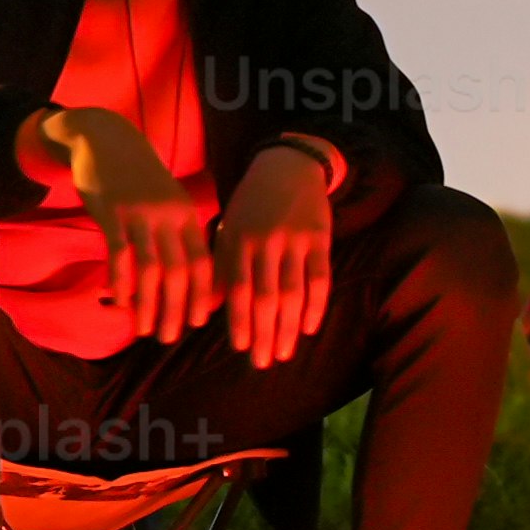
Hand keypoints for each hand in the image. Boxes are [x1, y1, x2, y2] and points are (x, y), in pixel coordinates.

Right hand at [41, 104, 219, 343]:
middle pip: (179, 271)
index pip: (203, 263)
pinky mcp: (112, 213)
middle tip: (168, 337)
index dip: (202, 296)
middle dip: (175, 309)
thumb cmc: (138, 178)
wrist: (105, 139)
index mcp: (187, 214)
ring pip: (150, 268)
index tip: (197, 323)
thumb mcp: (167, 200)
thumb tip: (188, 278)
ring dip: (147, 304)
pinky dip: (121, 282)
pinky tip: (119, 302)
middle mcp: (169, 215)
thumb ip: (177, 233)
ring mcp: (141, 214)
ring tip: (143, 330)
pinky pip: (119, 254)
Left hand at [220, 137, 339, 368]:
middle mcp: (265, 241)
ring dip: (290, 328)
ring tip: (285, 353)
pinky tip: (309, 327)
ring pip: (294, 293)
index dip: (240, 321)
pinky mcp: (320, 238)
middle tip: (264, 363)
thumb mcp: (228, 226)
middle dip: (265, 334)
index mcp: (238, 240)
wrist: (287, 165)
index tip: (241, 348)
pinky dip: (316, 306)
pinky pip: (320, 278)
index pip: (238, 289)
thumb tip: (209, 308)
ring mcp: (295, 240)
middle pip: (266, 297)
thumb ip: (221, 265)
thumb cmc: (251, 204)